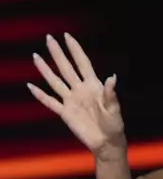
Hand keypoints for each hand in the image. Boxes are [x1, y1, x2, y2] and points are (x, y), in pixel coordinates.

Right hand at [27, 33, 125, 160]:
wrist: (107, 142)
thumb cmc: (114, 125)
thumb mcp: (115, 109)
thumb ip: (111, 94)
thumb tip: (112, 77)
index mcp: (94, 86)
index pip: (82, 63)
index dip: (75, 50)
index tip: (67, 36)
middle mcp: (80, 90)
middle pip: (66, 68)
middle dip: (58, 53)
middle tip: (49, 38)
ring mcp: (71, 101)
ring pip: (55, 82)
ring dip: (45, 70)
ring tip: (36, 56)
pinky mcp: (65, 113)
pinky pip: (50, 102)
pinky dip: (40, 95)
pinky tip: (31, 86)